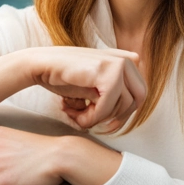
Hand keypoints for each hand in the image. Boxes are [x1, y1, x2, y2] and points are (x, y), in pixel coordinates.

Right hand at [29, 47, 145, 132]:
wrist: (43, 66)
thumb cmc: (67, 77)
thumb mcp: (96, 83)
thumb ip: (115, 90)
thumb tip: (129, 112)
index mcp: (127, 60)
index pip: (140, 94)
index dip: (126, 112)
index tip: (109, 123)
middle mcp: (126, 60)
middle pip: (137, 100)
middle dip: (118, 118)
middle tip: (97, 124)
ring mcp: (118, 64)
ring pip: (123, 106)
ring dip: (100, 119)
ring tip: (80, 117)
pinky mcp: (107, 72)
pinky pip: (107, 106)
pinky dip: (93, 117)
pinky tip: (78, 114)